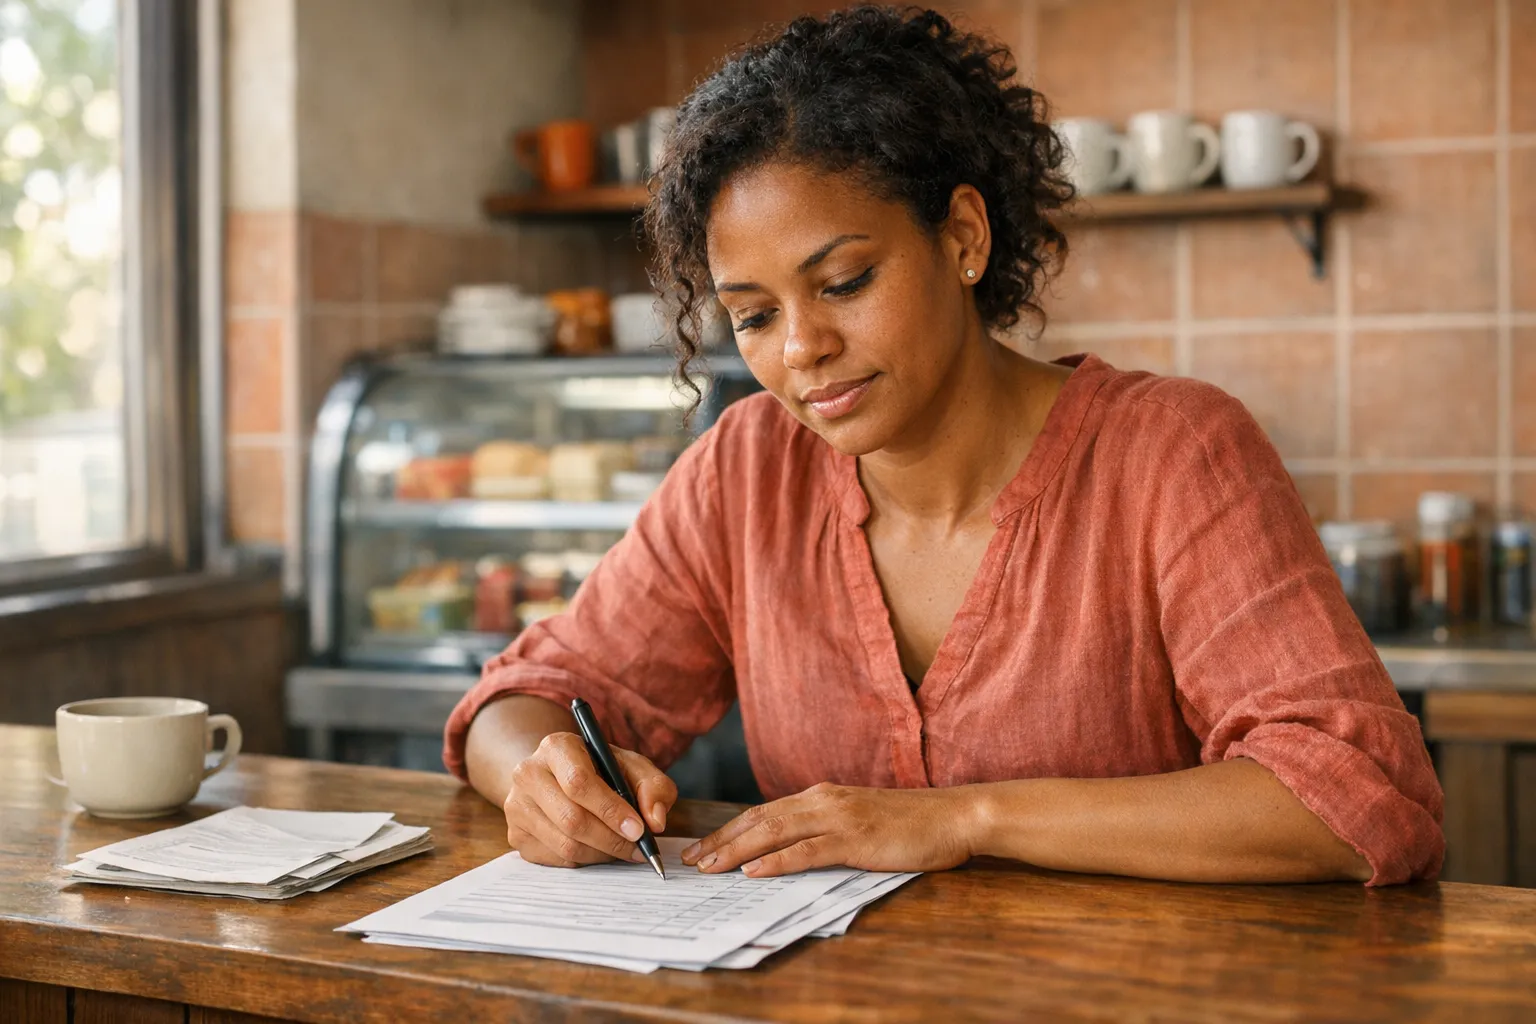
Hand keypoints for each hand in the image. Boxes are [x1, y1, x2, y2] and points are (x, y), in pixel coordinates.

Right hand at [502, 732, 676, 867]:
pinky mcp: (516, 835)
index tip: (639, 830)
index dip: (611, 810)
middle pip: (571, 819)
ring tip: (622, 849)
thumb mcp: (632, 766)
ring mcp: (517, 806)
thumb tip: (655, 821)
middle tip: (638, 848)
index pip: (579, 782)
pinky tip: (599, 848)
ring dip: (602, 853)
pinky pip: (557, 859)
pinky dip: (586, 860)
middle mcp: (528, 773)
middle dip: (612, 839)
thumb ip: (654, 787)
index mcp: (556, 747)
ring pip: (565, 844)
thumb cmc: (600, 770)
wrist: (557, 775)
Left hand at [680, 782, 978, 877]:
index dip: (728, 830)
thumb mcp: (858, 822)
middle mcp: (823, 800)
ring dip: (736, 850)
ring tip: (708, 866)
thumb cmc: (909, 825)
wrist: (952, 816)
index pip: (763, 813)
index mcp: (821, 796)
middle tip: (690, 860)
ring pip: (774, 832)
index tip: (701, 848)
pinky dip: (776, 861)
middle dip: (721, 840)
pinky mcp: (855, 839)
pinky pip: (807, 850)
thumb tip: (789, 851)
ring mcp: (838, 817)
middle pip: (759, 819)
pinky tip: (753, 872)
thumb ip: (825, 830)